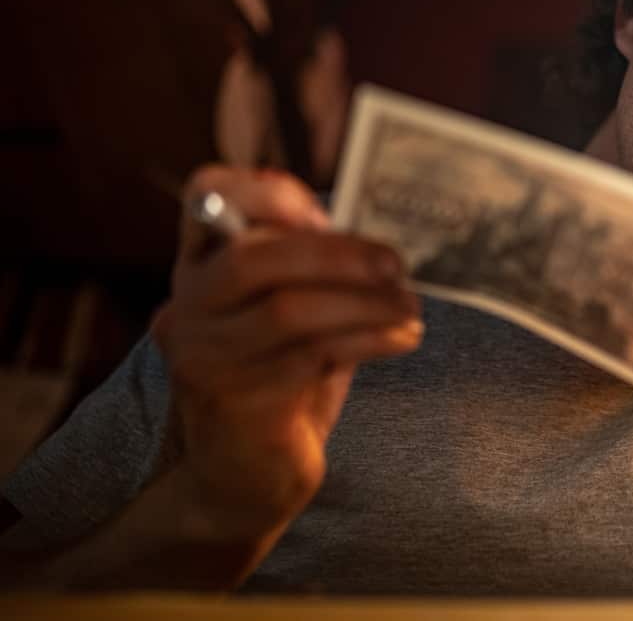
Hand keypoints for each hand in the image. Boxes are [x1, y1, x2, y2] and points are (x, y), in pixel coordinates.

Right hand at [152, 165, 422, 541]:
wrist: (246, 474)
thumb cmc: (281, 375)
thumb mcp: (290, 307)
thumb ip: (311, 266)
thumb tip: (380, 234)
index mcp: (201, 265)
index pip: (206, 196)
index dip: (262, 190)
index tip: (320, 211)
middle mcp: (188, 305)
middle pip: (253, 257)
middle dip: (337, 254)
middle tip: (396, 264)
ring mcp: (205, 356)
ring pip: (289, 310)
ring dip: (366, 303)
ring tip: (411, 308)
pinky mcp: (235, 401)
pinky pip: (312, 355)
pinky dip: (370, 339)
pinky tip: (403, 337)